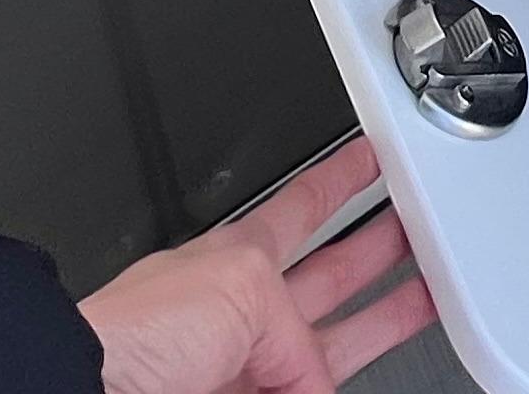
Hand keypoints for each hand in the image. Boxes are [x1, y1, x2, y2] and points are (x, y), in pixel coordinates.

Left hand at [78, 134, 440, 393]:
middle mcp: (245, 311)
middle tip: (428, 234)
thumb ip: (298, 331)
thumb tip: (315, 380)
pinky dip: (346, 378)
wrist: (93, 392)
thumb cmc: (137, 334)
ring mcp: (247, 366)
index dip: (344, 180)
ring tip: (434, 298)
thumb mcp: (241, 292)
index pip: (305, 207)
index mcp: (239, 258)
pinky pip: (319, 386)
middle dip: (385, 251)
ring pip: (337, 341)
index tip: (374, 159)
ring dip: (390, 316)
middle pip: (334, 274)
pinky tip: (374, 372)